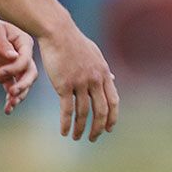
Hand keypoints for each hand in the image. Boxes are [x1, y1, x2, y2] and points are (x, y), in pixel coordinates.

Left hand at [0, 13, 35, 113]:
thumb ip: (3, 44)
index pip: (26, 60)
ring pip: (23, 84)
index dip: (15, 68)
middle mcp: (23, 57)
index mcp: (24, 44)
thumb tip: (13, 57)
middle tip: (12, 92)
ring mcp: (15, 67)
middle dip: (23, 85)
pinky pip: (11, 88)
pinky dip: (10, 99)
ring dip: (19, 95)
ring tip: (11, 104)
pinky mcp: (5, 75)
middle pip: (30, 74)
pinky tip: (7, 109)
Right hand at [36, 24, 119, 140]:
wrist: (58, 33)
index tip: (109, 128)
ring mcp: (80, 83)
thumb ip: (103, 70)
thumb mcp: (95, 55)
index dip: (113, 117)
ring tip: (77, 138)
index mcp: (104, 74)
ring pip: (83, 112)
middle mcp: (95, 80)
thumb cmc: (74, 43)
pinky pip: (67, 109)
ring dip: (81, 128)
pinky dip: (67, 123)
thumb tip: (112, 80)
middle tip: (93, 138)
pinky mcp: (63, 85)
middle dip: (99, 127)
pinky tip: (64, 132)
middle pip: (101, 110)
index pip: (113, 101)